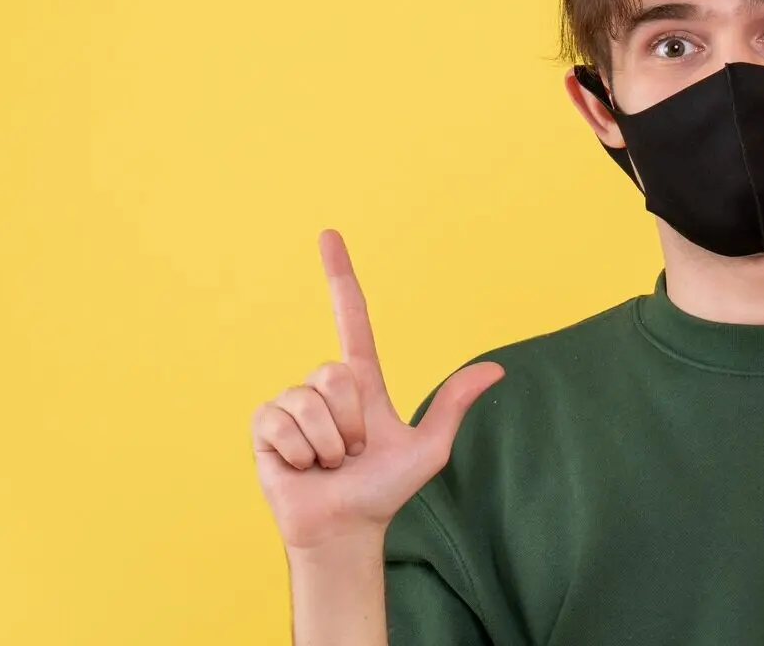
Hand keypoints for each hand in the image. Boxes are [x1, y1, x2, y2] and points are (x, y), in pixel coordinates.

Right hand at [252, 230, 504, 552]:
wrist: (346, 529)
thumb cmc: (384, 490)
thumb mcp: (428, 448)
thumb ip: (452, 405)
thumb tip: (497, 370)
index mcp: (359, 381)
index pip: (351, 317)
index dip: (340, 275)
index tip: (329, 234)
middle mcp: (322, 385)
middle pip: (335, 372)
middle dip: (351, 421)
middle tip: (353, 452)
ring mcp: (291, 403)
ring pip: (309, 401)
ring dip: (327, 445)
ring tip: (329, 464)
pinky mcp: (266, 427)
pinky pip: (281, 422)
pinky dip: (299, 453)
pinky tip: (302, 469)